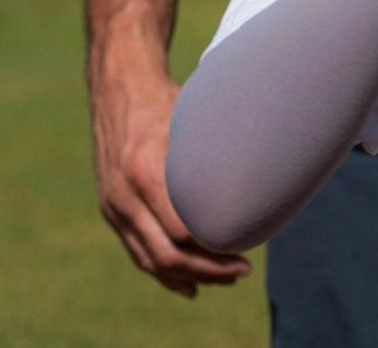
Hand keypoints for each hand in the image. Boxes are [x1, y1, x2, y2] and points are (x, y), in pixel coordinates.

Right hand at [90, 70, 250, 295]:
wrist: (119, 90)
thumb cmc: (166, 100)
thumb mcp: (191, 118)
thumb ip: (215, 149)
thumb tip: (264, 170)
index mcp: (145, 170)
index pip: (179, 228)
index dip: (213, 244)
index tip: (246, 244)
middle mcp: (124, 195)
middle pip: (166, 253)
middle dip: (207, 268)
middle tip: (243, 269)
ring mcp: (114, 206)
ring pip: (150, 260)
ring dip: (189, 276)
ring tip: (226, 279)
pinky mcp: (113, 212)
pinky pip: (137, 252)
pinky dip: (164, 274)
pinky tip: (190, 287)